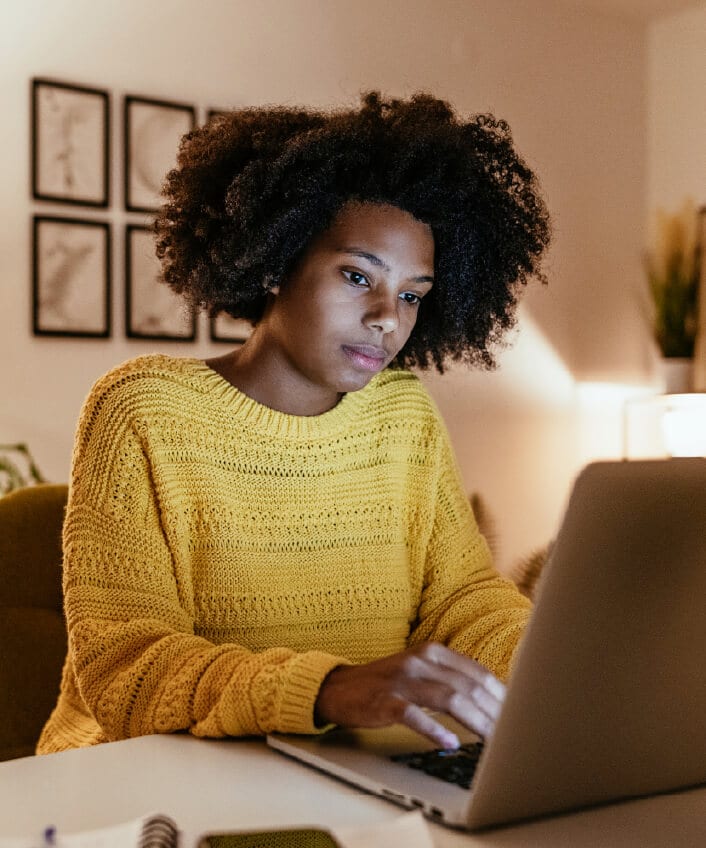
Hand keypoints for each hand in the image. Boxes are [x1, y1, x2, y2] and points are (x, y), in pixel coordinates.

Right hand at [314, 642, 505, 748]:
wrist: (338, 688)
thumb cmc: (386, 684)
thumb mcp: (420, 672)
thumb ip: (450, 680)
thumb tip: (492, 702)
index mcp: (432, 652)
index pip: (477, 673)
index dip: (501, 695)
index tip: (519, 715)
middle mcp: (419, 661)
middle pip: (467, 686)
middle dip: (494, 712)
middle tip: (512, 734)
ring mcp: (401, 681)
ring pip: (448, 699)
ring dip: (474, 721)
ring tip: (493, 740)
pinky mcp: (384, 701)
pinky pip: (413, 715)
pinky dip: (434, 730)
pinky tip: (450, 744)